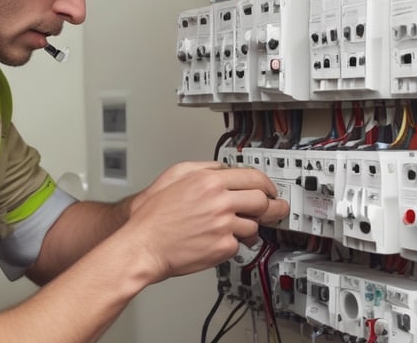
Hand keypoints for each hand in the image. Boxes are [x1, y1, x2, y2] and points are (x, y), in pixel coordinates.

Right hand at [119, 165, 288, 283]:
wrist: (143, 246)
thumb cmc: (152, 216)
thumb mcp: (173, 176)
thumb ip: (202, 167)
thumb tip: (222, 168)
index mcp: (208, 181)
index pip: (253, 177)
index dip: (267, 184)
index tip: (271, 189)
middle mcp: (219, 202)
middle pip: (262, 201)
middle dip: (270, 206)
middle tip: (273, 210)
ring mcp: (223, 226)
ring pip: (254, 225)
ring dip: (248, 228)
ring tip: (234, 229)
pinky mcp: (223, 248)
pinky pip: (239, 244)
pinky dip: (232, 244)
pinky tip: (218, 240)